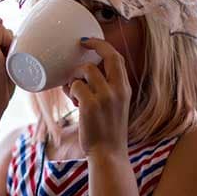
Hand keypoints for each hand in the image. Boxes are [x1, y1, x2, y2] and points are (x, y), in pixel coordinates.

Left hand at [69, 38, 131, 156]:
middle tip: (80, 44)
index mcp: (125, 89)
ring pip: (85, 70)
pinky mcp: (91, 105)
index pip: (117, 58)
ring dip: (75, 77)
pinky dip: (71, 92)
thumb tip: (84, 76)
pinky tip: (74, 104)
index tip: (90, 42)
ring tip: (73, 92)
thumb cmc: (108, 132)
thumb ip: (107, 90)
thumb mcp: (116, 107)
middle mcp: (118, 90)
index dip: (103, 46)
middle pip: (107, 55)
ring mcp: (105, 97)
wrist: (108, 154)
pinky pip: (75, 86)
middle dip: (93, 45)